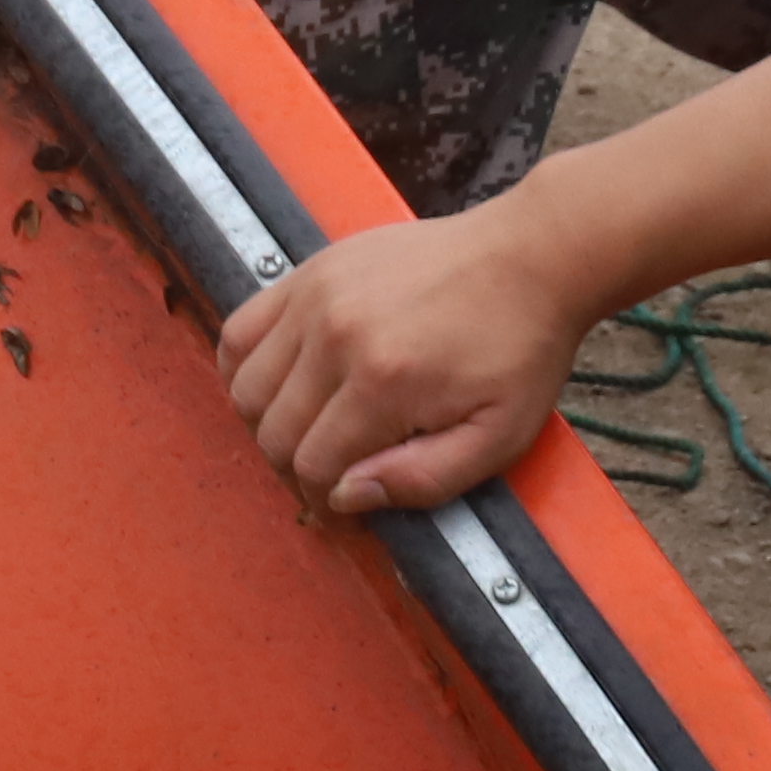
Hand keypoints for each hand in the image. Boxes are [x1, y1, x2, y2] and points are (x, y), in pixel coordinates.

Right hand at [213, 202, 596, 513]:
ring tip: (306, 434)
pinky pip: (241, 329)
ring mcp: (315, 296)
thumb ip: (423, 479)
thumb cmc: (519, 349)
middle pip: (272, 430)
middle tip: (328, 479)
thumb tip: (345, 497)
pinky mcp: (310, 270)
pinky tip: (277, 387)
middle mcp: (335, 335)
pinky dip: (243, 368)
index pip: (312, 465)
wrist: (528, 258)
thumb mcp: (498, 437)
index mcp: (383, 382)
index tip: (344, 511)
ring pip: (246, 384)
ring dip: (266, 424)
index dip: (322, 502)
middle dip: (294, 471)